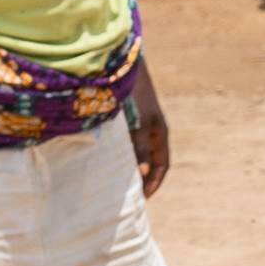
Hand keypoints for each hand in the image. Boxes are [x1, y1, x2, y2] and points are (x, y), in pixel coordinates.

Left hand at [125, 57, 172, 196]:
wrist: (123, 67)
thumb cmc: (134, 96)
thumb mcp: (139, 125)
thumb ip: (140, 149)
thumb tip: (142, 173)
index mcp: (159, 134)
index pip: (161, 165)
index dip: (154, 182)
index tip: (143, 198)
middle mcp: (150, 130)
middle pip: (148, 160)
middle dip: (141, 177)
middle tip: (128, 194)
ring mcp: (138, 124)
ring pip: (134, 151)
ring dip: (128, 165)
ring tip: (115, 179)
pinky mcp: (124, 117)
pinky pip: (123, 141)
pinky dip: (117, 152)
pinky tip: (103, 156)